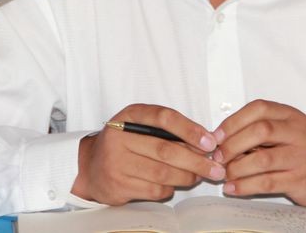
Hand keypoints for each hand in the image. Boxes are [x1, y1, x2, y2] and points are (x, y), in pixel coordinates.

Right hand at [71, 104, 224, 204]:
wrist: (90, 166)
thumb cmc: (125, 143)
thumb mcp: (141, 126)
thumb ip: (169, 130)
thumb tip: (204, 143)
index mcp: (130, 115)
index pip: (164, 118)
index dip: (189, 130)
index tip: (210, 141)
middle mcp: (120, 138)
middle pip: (166, 151)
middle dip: (196, 161)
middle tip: (215, 168)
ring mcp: (116, 164)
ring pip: (162, 174)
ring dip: (187, 176)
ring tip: (199, 176)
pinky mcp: (118, 187)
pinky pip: (154, 190)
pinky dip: (169, 188)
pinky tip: (173, 184)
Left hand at [214, 99, 305, 206]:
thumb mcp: (288, 128)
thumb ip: (261, 128)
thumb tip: (223, 138)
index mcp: (290, 115)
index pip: (259, 109)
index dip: (233, 121)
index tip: (216, 135)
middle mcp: (297, 133)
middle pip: (260, 130)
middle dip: (233, 144)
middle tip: (218, 156)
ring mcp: (300, 157)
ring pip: (263, 159)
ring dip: (237, 168)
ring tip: (223, 174)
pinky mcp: (300, 180)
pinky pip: (267, 183)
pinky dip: (245, 186)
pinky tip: (233, 188)